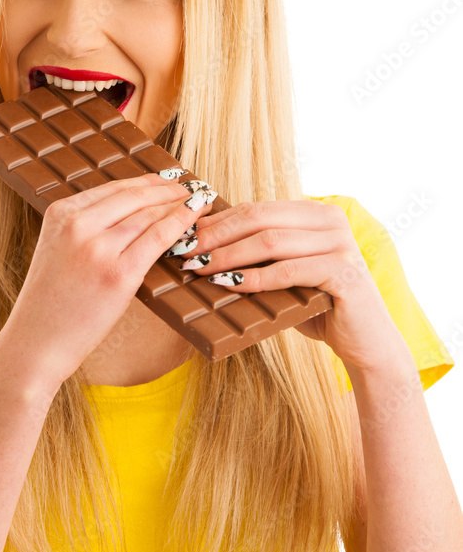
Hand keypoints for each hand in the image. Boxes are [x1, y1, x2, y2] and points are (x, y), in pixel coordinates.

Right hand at [8, 171, 215, 387]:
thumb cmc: (50, 303)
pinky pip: (159, 239)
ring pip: (150, 215)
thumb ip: (84, 228)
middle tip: (190, 190)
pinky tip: (196, 220)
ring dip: (179, 206)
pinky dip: (181, 225)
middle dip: (168, 190)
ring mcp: (98, 249)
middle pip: (134, 196)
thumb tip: (131, 213)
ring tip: (198, 204)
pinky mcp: (118, 274)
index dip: (147, 182)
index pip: (113, 188)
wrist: (36, 342)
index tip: (167, 182)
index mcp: (60, 214)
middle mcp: (77, 225)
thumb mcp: (57, 249)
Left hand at [178, 199, 404, 372]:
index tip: (185, 236)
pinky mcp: (344, 271)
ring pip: (269, 241)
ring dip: (227, 256)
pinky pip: (287, 270)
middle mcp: (332, 218)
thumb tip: (204, 247)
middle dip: (216, 235)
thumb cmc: (318, 306)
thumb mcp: (287, 272)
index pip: (256, 208)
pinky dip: (254, 278)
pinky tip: (227, 285)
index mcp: (317, 211)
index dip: (217, 221)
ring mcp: (340, 242)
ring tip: (198, 268)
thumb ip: (260, 255)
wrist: (366, 342)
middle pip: (259, 218)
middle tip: (185, 251)